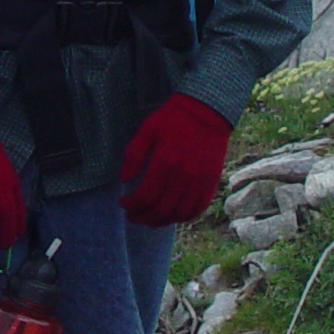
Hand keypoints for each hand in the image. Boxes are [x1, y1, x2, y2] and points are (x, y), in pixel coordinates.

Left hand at [118, 94, 231, 226]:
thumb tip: (124, 179)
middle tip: (132, 216)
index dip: (131, 205)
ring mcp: (199, 183)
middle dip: (142, 217)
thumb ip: (134, 155)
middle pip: (161, 211)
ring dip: (160, 221)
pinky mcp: (210, 184)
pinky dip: (182, 218)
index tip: (123, 202)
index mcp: (165, 162)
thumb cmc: (173, 118)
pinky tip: (171, 216)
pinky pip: (197, 210)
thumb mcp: (148, 129)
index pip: (145, 197)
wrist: (207, 111)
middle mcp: (184, 177)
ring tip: (148, 219)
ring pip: (178, 214)